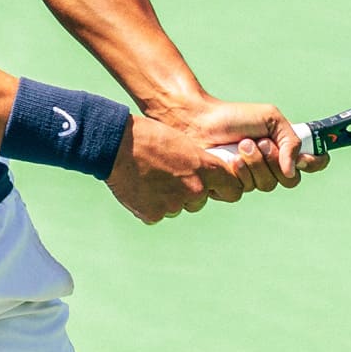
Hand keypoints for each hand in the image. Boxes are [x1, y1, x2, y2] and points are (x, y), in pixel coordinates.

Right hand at [104, 116, 251, 223]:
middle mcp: (194, 190)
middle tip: (167, 175)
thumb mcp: (183, 143)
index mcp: (206, 169)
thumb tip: (206, 178)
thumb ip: (199, 163)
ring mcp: (174, 205)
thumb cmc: (149, 137)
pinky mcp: (153, 215)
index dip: (225, 189)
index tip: (217, 187)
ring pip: (176, 207)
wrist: (117, 146)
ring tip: (149, 177)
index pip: (233, 191)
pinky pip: (156, 214)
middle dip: (188, 193)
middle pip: (199, 200)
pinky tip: (139, 187)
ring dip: (167, 199)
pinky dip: (149, 205)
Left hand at [145, 93, 328, 190]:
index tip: (307, 157)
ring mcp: (252, 179)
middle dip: (275, 160)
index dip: (314, 163)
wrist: (199, 122)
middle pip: (291, 180)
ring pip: (268, 185)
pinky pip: (244, 190)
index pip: (312, 164)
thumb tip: (294, 170)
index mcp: (284, 149)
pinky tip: (228, 159)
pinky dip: (239, 172)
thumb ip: (290, 140)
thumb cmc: (234, 117)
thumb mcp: (270, 118)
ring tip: (240, 144)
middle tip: (261, 142)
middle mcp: (271, 167)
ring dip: (256, 163)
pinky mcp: (231, 187)